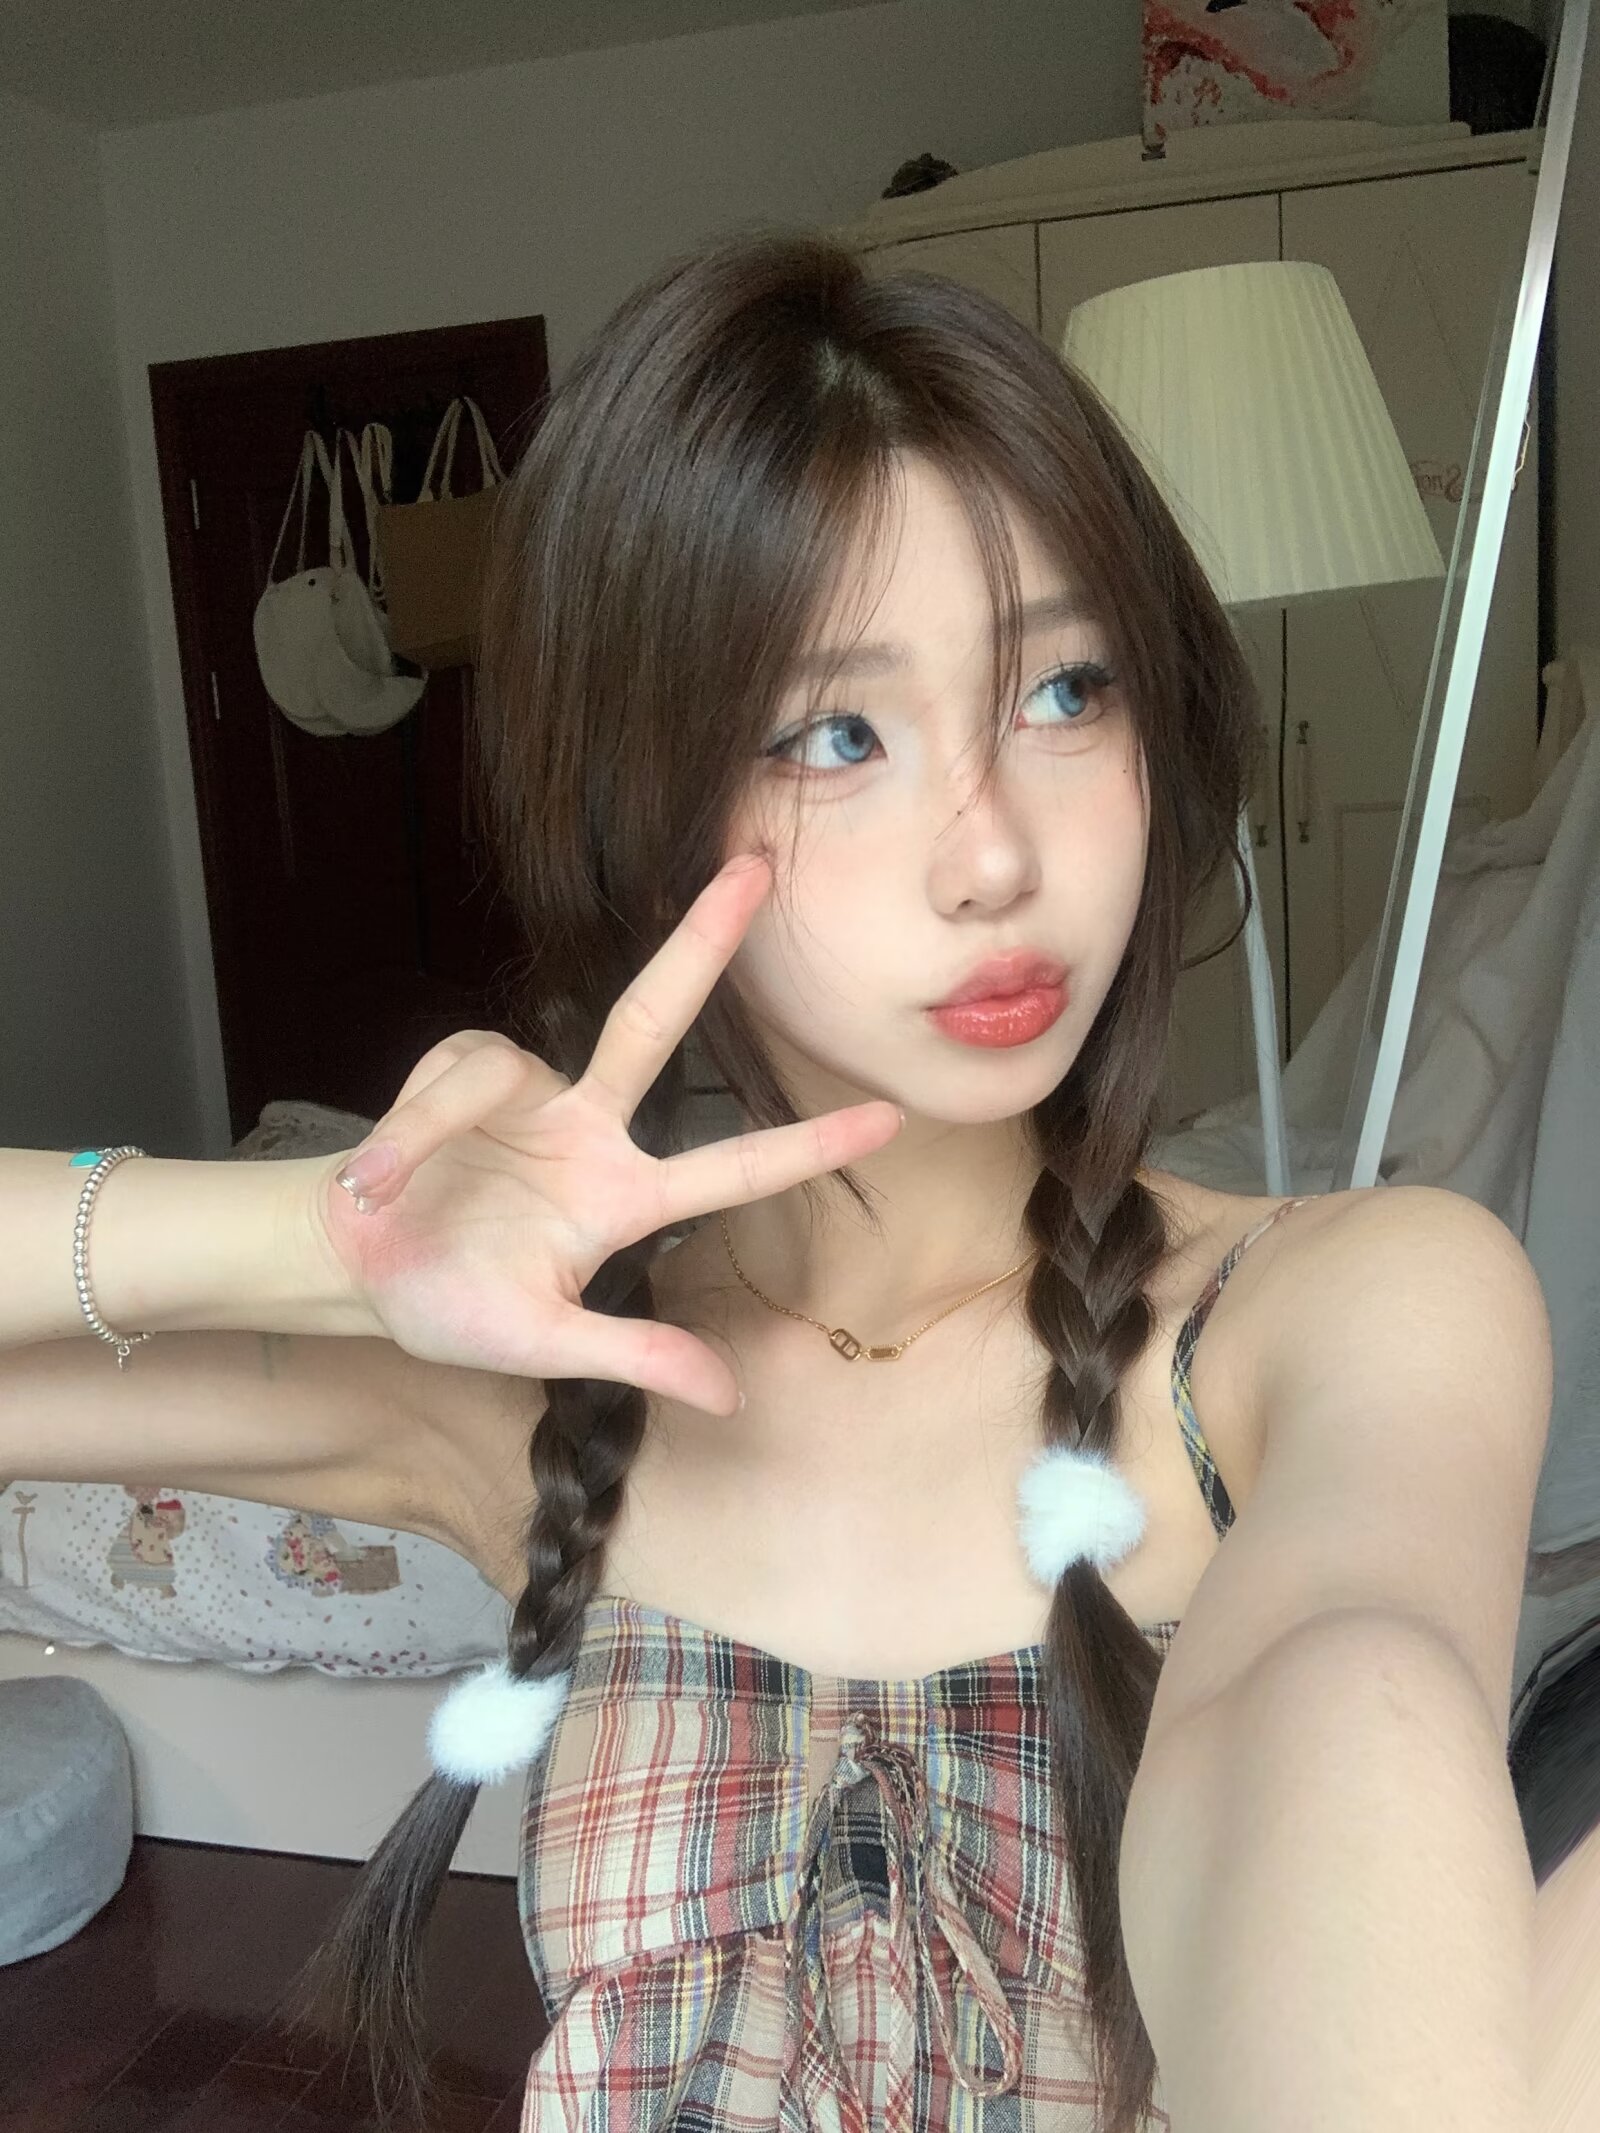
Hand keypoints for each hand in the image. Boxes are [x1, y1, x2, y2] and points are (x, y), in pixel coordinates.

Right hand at [312, 853, 901, 1416]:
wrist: (354, 1272)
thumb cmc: (454, 1307)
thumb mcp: (545, 1344)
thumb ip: (637, 1357)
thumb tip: (733, 1397)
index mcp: (623, 1201)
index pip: (733, 1168)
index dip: (808, 1145)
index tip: (891, 1119)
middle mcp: (589, 1131)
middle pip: (653, 1021)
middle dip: (701, 944)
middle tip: (757, 871)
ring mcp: (527, 1093)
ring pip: (498, 1067)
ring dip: (432, 1129)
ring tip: (378, 1196)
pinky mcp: (460, 1070)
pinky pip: (446, 1084)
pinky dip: (404, 1135)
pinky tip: (371, 1183)